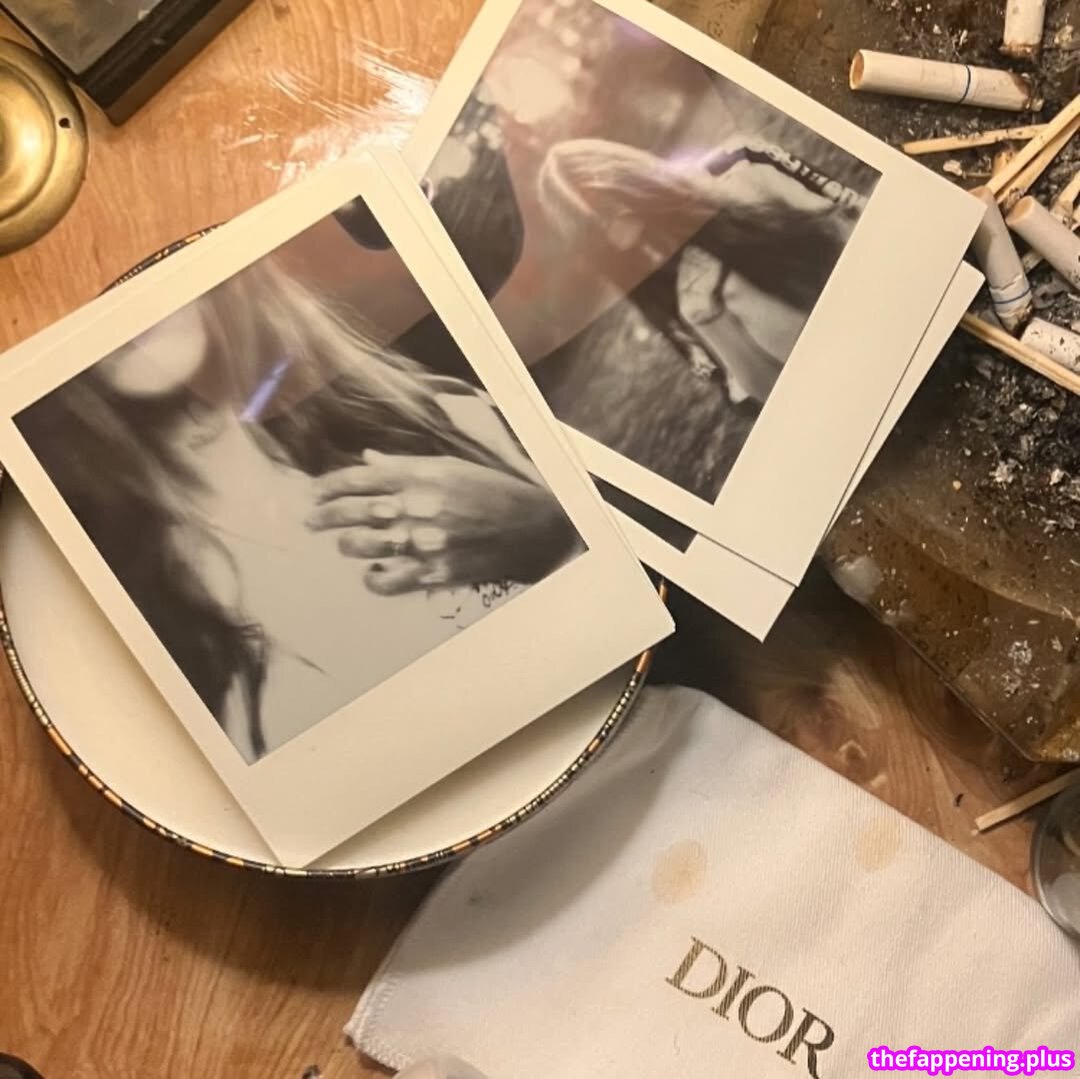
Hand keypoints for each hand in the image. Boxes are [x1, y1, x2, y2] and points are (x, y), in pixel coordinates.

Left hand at [307, 450, 580, 595]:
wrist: (530, 528)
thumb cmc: (491, 492)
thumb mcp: (450, 467)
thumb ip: (404, 466)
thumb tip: (368, 461)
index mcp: (421, 475)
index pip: (359, 479)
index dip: (329, 486)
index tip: (314, 493)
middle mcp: (417, 506)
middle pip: (353, 511)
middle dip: (325, 515)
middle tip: (312, 520)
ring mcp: (423, 542)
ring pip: (361, 545)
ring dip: (347, 544)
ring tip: (344, 543)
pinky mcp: (432, 573)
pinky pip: (385, 580)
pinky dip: (372, 577)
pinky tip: (372, 571)